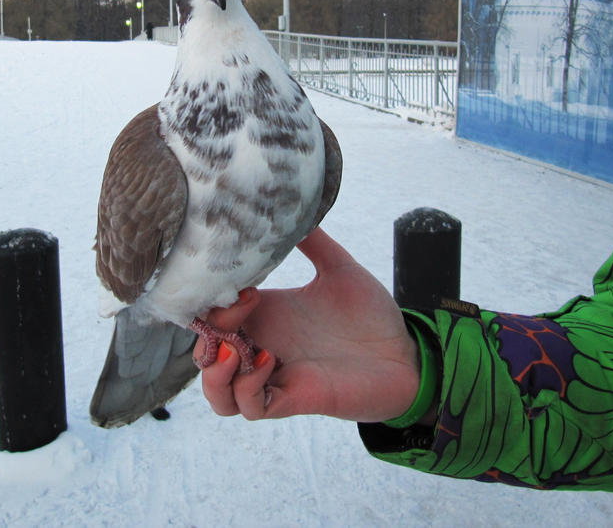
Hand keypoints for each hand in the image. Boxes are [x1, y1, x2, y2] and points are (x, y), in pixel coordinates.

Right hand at [195, 227, 422, 422]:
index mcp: (268, 316)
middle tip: (230, 317)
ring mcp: (276, 376)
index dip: (212, 304)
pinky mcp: (294, 398)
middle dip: (205, 339)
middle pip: (207, 356)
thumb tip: (296, 204)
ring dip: (214, 374)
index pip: (215, 315)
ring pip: (218, 394)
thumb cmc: (372, 316)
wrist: (407, 354)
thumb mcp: (340, 269)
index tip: (242, 287)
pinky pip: (252, 408)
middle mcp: (264, 346)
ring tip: (233, 349)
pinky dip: (248, 388)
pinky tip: (269, 360)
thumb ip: (315, 241)